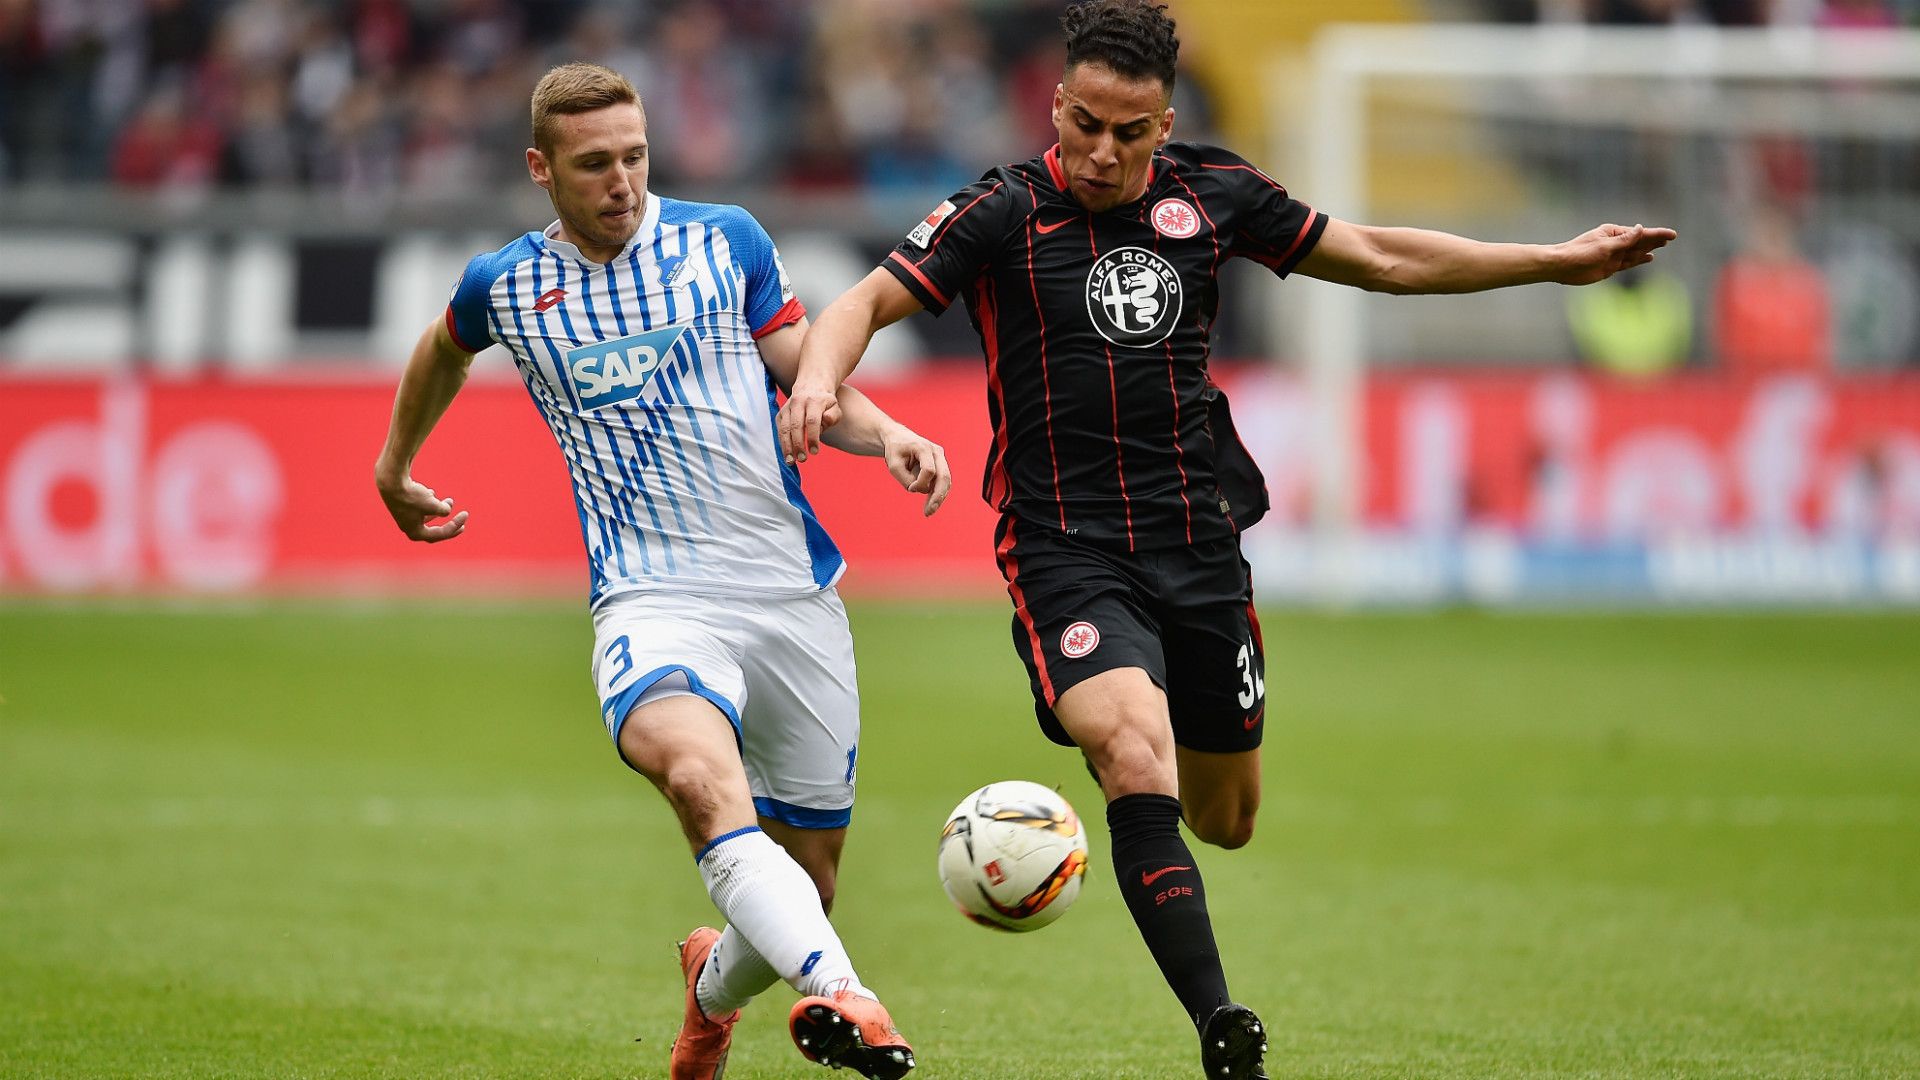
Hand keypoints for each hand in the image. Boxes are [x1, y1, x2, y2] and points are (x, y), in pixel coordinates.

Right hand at [377, 470, 468, 542]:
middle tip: (462, 524)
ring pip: (426, 517)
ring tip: (449, 501)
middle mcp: (408, 527)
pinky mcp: (402, 506)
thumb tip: (446, 509)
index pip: (440, 533)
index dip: (454, 526)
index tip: (465, 514)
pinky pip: (418, 508)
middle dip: (448, 527)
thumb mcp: (432, 504)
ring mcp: (404, 517)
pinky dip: (428, 503)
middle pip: (433, 532)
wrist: (391, 481)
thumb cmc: (412, 495)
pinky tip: (431, 492)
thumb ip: (443, 509)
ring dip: (439, 510)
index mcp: (415, 533)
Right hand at [776, 377, 842, 463]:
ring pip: (784, 428)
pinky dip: (782, 442)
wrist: (811, 385)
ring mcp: (788, 407)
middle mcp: (799, 402)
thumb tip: (826, 421)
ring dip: (786, 446)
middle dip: (798, 444)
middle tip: (802, 459)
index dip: (812, 437)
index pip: (812, 421)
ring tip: (791, 461)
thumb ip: (833, 416)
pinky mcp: (781, 412)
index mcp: (815, 401)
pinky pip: (779, 429)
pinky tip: (786, 453)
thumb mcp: (835, 407)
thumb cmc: (825, 402)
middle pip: (796, 425)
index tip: (814, 452)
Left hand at [882, 427, 951, 516]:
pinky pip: (943, 482)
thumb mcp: (893, 465)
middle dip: (937, 496)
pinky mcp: (940, 465)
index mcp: (924, 447)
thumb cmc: (895, 450)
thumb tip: (919, 491)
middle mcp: (937, 452)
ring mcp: (941, 458)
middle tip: (928, 512)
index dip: (920, 483)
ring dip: (939, 497)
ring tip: (929, 511)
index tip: (909, 487)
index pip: (929, 470)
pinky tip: (931, 505)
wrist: (899, 437)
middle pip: (944, 476)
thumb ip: (905, 479)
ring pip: (946, 481)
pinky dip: (937, 493)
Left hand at [1557, 223, 1677, 284]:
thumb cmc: (1580, 253)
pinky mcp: (1610, 267)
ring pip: (1635, 252)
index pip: (1639, 233)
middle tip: (1670, 238)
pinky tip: (1649, 258)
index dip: (1657, 234)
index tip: (1672, 234)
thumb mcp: (1604, 246)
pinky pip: (1628, 263)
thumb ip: (1624, 240)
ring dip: (1648, 249)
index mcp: (1613, 233)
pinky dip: (1639, 260)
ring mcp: (1613, 255)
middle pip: (1639, 242)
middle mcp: (1614, 243)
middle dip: (1655, 239)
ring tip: (1662, 245)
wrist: (1562, 267)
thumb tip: (1641, 228)